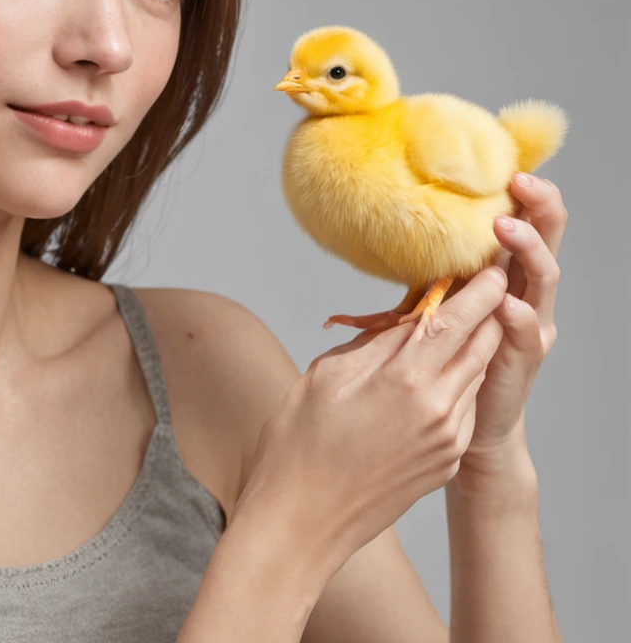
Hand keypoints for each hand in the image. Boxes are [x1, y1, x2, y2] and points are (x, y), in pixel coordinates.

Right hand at [233, 267, 506, 567]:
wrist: (301, 520)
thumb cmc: (298, 443)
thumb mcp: (327, 375)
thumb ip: (376, 342)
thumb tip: (407, 318)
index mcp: (405, 380)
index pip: (459, 319)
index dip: (478, 288)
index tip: (486, 264)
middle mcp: (438, 409)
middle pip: (481, 345)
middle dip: (485, 312)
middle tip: (477, 285)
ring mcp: (446, 440)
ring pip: (475, 376)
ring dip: (471, 347)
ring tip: (451, 326)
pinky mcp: (445, 463)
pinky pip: (463, 409)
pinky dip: (457, 383)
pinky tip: (433, 374)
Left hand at [460, 172, 565, 473]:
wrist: (469, 419)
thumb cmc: (453, 352)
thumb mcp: (443, 298)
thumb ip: (437, 266)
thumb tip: (400, 222)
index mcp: (508, 272)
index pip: (524, 223)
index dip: (522, 195)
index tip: (508, 165)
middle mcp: (528, 293)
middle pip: (546, 240)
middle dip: (538, 209)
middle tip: (520, 183)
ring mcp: (532, 324)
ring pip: (544, 278)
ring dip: (528, 250)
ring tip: (506, 228)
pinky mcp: (523, 358)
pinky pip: (529, 332)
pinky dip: (519, 315)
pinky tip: (507, 303)